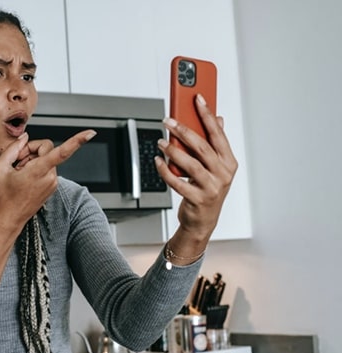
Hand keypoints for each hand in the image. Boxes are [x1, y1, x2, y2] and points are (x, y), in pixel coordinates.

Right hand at [0, 130, 96, 232]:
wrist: (9, 218)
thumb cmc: (3, 196)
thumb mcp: (0, 167)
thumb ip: (13, 148)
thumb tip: (25, 138)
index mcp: (39, 171)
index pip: (62, 152)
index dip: (78, 141)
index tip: (91, 133)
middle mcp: (50, 177)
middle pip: (47, 149)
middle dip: (31, 150)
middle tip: (17, 161)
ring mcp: (53, 182)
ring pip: (47, 158)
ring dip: (33, 160)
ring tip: (19, 173)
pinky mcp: (52, 186)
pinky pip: (47, 167)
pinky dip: (36, 168)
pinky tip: (25, 177)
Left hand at [155, 94, 237, 249]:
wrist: (203, 221)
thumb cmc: (207, 190)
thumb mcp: (215, 167)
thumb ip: (215, 144)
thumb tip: (218, 119)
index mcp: (229, 162)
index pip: (218, 133)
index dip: (207, 114)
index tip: (197, 98)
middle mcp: (223, 174)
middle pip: (202, 147)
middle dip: (184, 130)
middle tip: (168, 120)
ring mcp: (212, 187)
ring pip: (190, 164)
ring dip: (173, 150)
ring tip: (161, 141)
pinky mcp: (198, 199)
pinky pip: (178, 182)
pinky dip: (166, 171)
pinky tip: (158, 161)